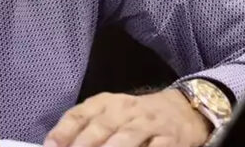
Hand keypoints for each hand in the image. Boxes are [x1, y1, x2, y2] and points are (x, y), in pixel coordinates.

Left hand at [45, 90, 209, 146]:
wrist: (181, 110)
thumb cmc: (135, 116)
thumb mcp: (110, 115)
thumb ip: (86, 128)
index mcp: (106, 103)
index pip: (80, 114)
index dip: (63, 131)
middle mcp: (126, 109)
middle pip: (102, 127)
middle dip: (85, 145)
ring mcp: (148, 123)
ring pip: (128, 136)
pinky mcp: (170, 138)